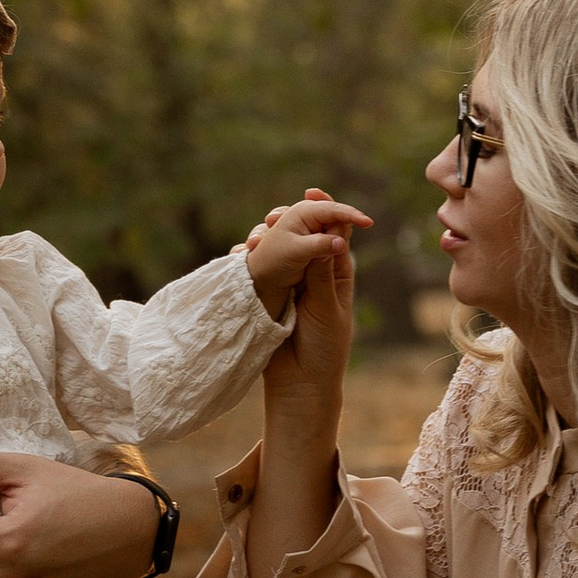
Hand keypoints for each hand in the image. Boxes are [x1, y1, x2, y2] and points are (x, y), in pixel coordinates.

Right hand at [250, 188, 361, 415]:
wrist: (300, 384)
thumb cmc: (324, 349)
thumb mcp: (325, 309)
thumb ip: (320, 276)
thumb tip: (324, 237)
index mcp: (336, 274)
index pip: (333, 234)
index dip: (325, 211)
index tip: (311, 193)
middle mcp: (314, 274)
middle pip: (303, 236)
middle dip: (288, 222)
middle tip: (271, 218)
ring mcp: (290, 283)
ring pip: (280, 250)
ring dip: (266, 240)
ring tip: (253, 239)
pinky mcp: (270, 294)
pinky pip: (262, 269)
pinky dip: (252, 259)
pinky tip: (241, 255)